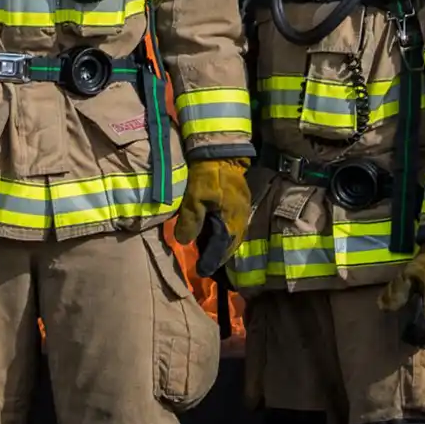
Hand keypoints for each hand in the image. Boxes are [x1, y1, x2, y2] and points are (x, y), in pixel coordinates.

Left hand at [172, 158, 250, 276]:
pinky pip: (230, 224)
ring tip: (207, 251)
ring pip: (230, 235)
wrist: (222, 152)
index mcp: (231, 222)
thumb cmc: (207, 176)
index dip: (211, 261)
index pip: (221, 249)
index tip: (201, 271)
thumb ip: (189, 222)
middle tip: (204, 264)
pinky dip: (221, 232)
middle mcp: (239, 220)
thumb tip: (184, 241)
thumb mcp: (194, 199)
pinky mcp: (238, 202)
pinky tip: (212, 232)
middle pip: (228, 244)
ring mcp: (241, 210)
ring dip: (219, 244)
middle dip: (217, 256)